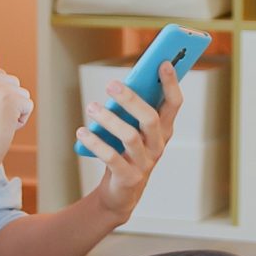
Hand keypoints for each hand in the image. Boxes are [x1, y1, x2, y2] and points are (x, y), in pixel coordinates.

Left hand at [79, 63, 183, 222]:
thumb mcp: (134, 130)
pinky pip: (111, 157)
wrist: (121, 192)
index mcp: (164, 130)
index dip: (171, 84)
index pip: (174, 104)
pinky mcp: (128, 177)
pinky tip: (82, 131)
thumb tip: (119, 84)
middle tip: (111, 85)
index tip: (164, 62)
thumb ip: (133, 109)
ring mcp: (145, 163)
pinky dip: (95, 143)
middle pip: (150, 118)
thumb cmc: (127, 152)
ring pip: (130, 137)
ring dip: (109, 120)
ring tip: (91, 107)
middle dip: (132, 100)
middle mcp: (158, 145)